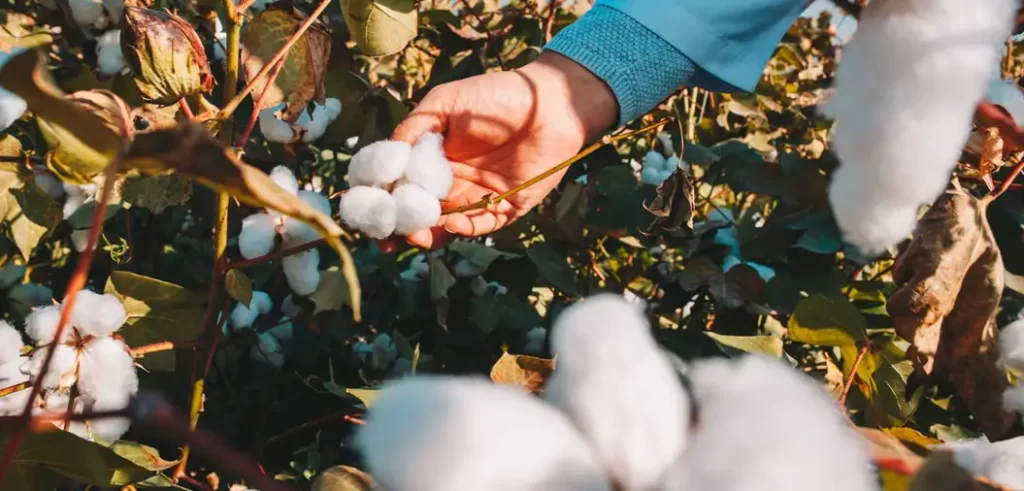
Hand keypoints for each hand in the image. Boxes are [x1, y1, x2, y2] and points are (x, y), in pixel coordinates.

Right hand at [381, 51, 617, 249]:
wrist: (548, 104)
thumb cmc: (496, 97)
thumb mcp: (445, 103)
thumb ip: (415, 127)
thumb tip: (388, 155)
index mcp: (434, 159)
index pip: (401, 185)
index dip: (382, 199)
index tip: (365, 208)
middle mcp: (453, 182)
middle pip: (419, 212)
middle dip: (400, 227)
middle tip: (385, 237)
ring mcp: (478, 198)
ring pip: (446, 226)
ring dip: (428, 235)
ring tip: (415, 236)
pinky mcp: (506, 208)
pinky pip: (480, 226)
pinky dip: (463, 229)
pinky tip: (450, 223)